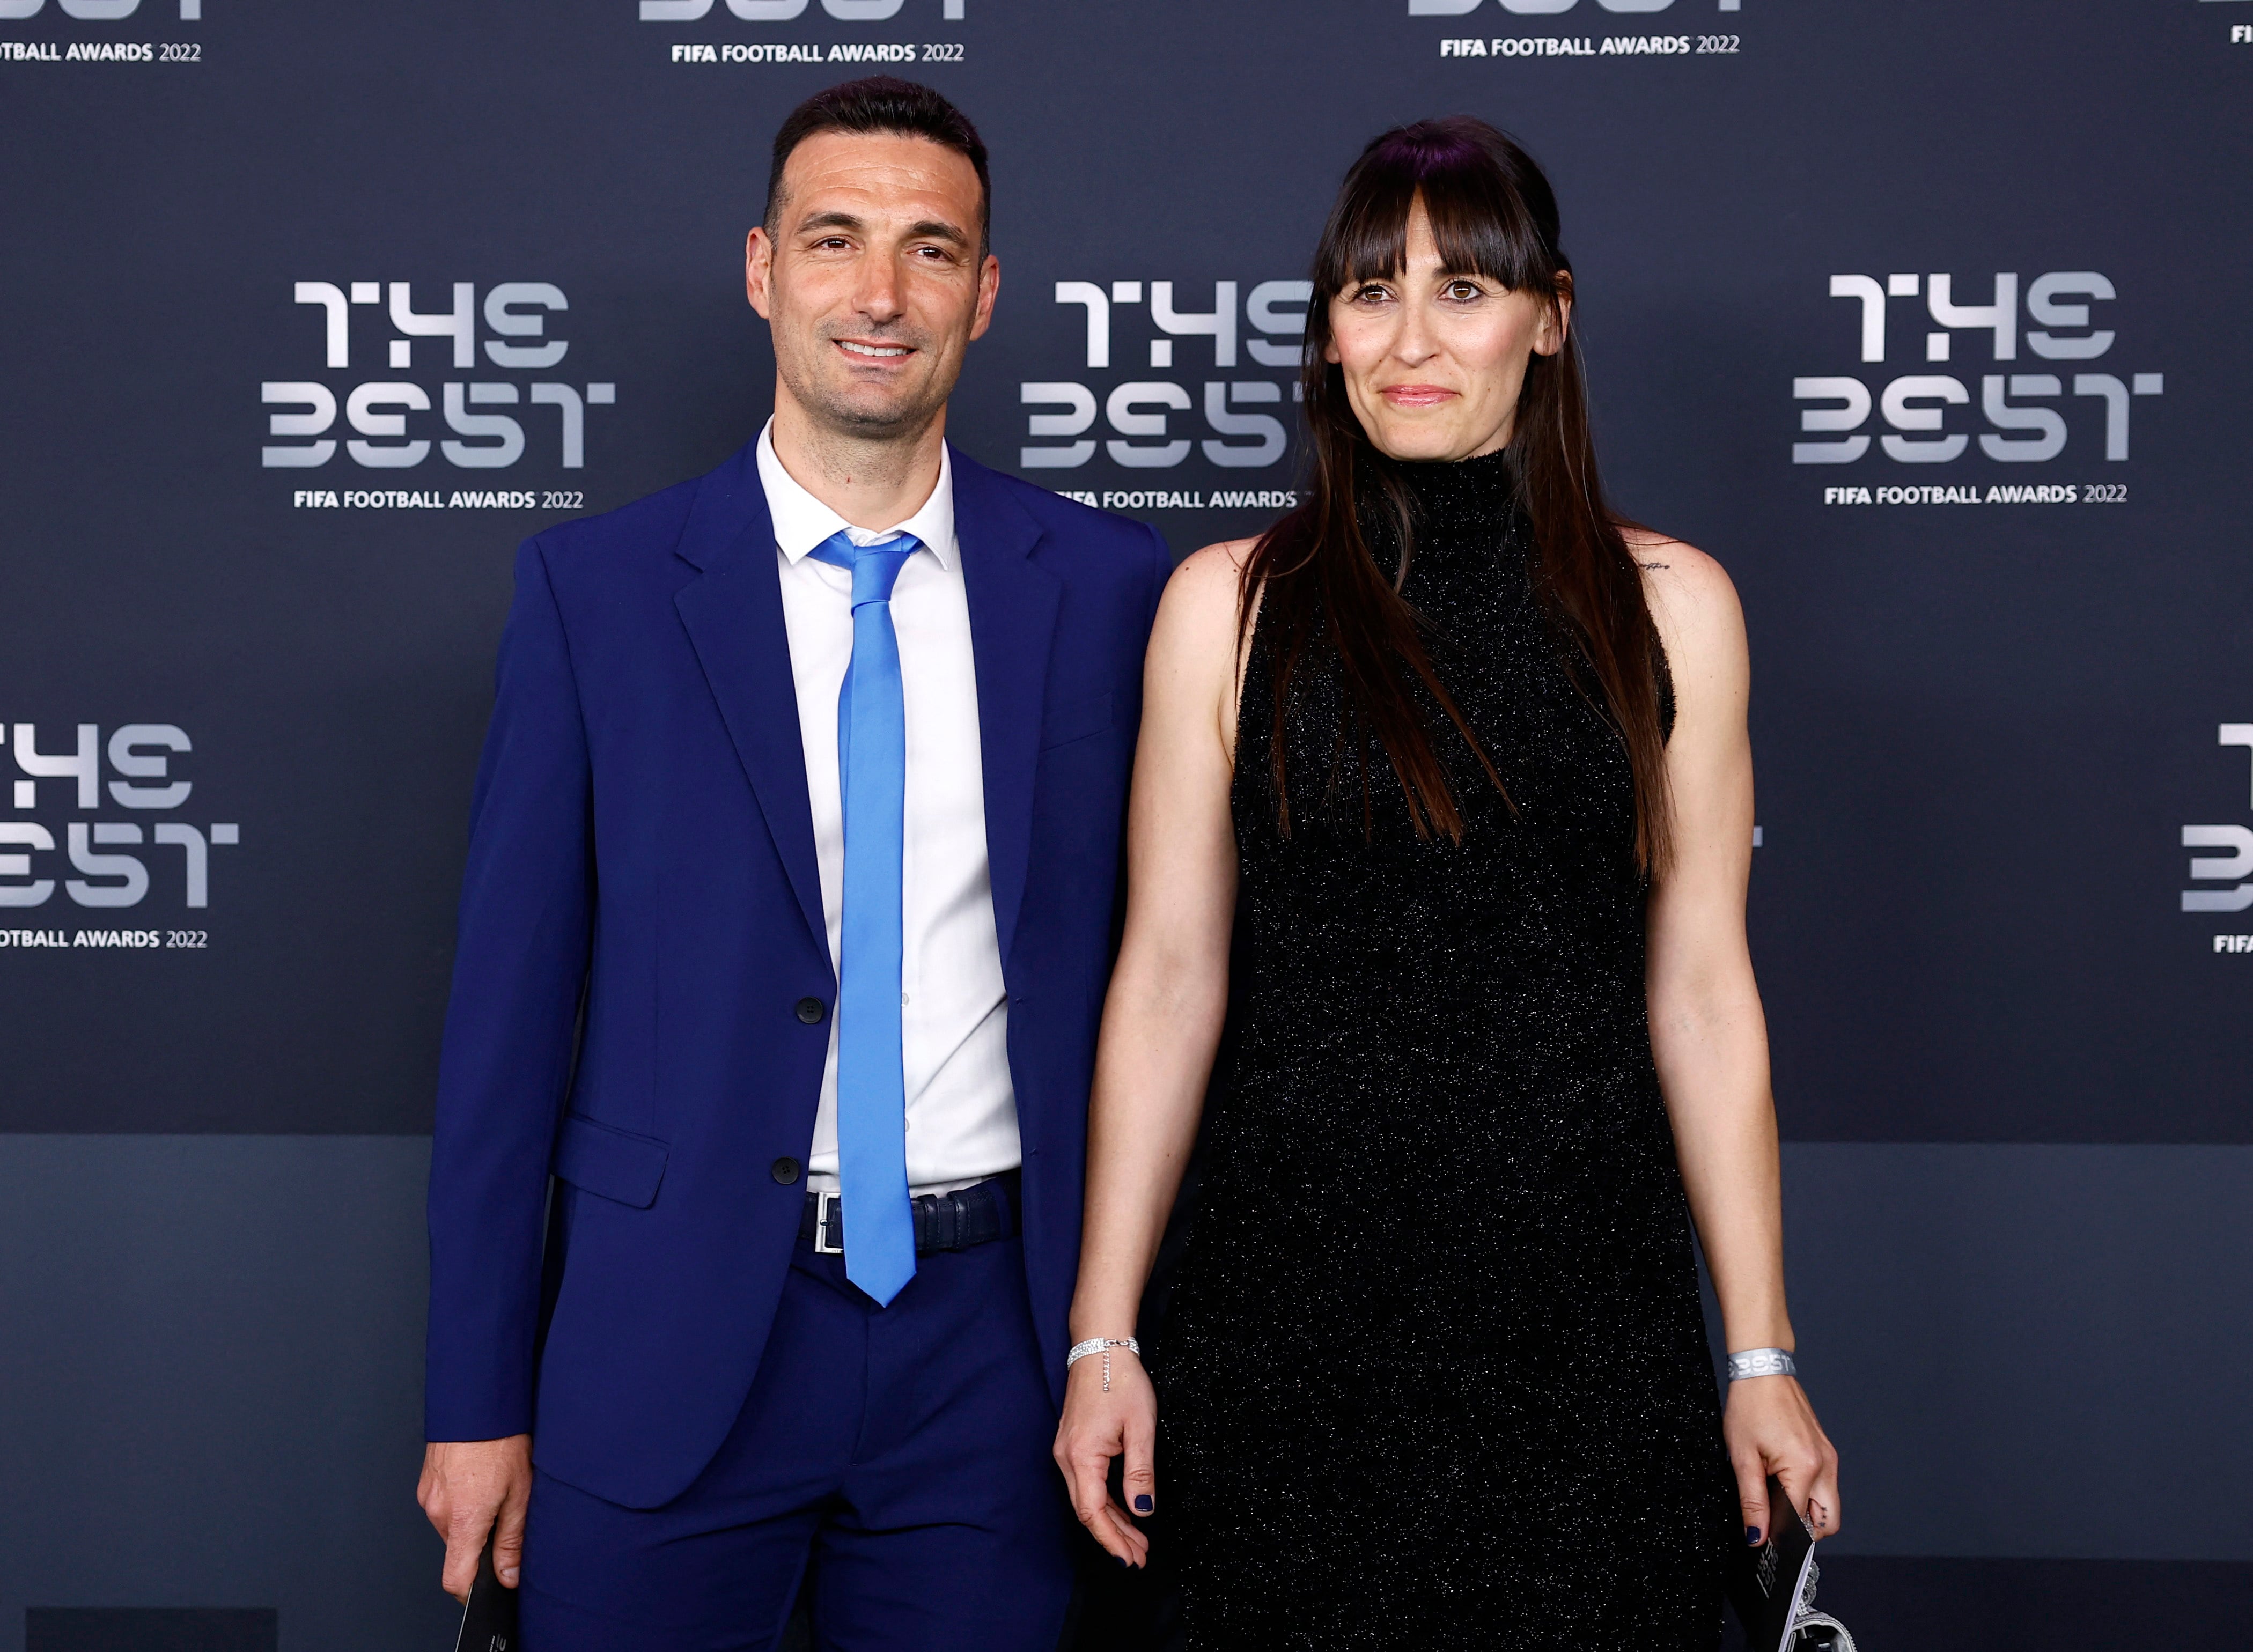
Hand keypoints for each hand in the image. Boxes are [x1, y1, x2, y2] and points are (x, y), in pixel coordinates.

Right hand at [417, 1435, 532, 1600]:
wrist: (477, 1400)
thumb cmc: (501, 1440)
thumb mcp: (520, 1493)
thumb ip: (512, 1540)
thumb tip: (509, 1576)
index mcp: (463, 1519)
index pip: (454, 1578)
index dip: (471, 1592)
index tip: (487, 1588)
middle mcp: (438, 1511)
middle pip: (458, 1549)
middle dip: (480, 1543)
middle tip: (505, 1513)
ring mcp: (428, 1496)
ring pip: (452, 1527)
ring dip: (472, 1520)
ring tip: (494, 1488)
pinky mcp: (426, 1484)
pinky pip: (444, 1506)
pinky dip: (461, 1502)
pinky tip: (479, 1478)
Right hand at [1052, 1347, 1155, 1566]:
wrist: (1100, 1348)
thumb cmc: (1120, 1381)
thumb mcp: (1140, 1428)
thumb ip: (1140, 1473)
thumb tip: (1144, 1511)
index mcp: (1081, 1456)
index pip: (1093, 1513)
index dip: (1112, 1540)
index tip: (1131, 1559)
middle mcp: (1067, 1458)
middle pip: (1088, 1511)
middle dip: (1114, 1537)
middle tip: (1140, 1557)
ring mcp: (1067, 1451)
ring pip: (1087, 1499)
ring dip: (1111, 1521)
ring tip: (1137, 1541)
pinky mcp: (1073, 1445)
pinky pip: (1087, 1483)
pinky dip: (1106, 1502)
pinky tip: (1124, 1511)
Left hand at [1724, 1375, 1840, 1545]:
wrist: (1763, 1371)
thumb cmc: (1750, 1406)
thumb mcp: (1743, 1457)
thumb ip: (1752, 1501)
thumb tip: (1756, 1535)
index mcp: (1805, 1468)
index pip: (1800, 1523)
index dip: (1780, 1535)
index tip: (1764, 1540)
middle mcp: (1825, 1466)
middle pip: (1828, 1522)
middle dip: (1804, 1531)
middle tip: (1774, 1521)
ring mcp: (1829, 1457)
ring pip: (1829, 1505)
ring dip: (1808, 1511)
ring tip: (1776, 1494)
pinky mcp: (1826, 1451)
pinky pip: (1825, 1485)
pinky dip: (1809, 1492)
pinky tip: (1783, 1479)